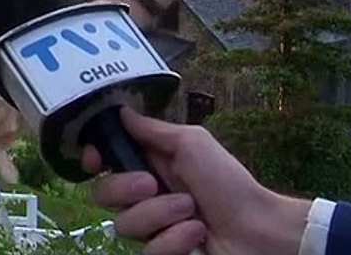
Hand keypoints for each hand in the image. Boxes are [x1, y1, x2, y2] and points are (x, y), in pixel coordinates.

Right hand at [86, 108, 309, 254]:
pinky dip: (175, 241)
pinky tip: (198, 234)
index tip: (96, 159)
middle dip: (125, 189)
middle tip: (153, 185)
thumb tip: (120, 110)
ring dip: (161, 215)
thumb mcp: (192, 143)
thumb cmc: (228, 182)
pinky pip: (149, 251)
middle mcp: (144, 197)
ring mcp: (152, 229)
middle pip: (103, 194)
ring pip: (124, 225)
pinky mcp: (162, 253)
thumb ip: (152, 129)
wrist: (257, 231)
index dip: (93, 159)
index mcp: (148, 165)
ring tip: (193, 212)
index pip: (104, 162)